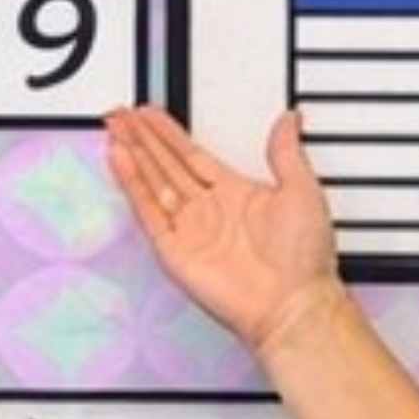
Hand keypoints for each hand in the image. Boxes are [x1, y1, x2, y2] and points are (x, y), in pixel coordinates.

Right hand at [105, 100, 341, 362]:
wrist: (292, 303)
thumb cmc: (304, 258)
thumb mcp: (302, 189)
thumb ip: (286, 153)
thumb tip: (288, 120)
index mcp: (235, 194)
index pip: (192, 156)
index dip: (169, 134)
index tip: (149, 115)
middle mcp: (208, 211)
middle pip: (166, 166)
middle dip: (142, 139)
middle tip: (120, 115)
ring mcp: (189, 231)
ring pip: (153, 183)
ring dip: (133, 155)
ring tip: (114, 130)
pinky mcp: (174, 252)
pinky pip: (148, 212)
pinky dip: (133, 185)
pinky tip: (121, 161)